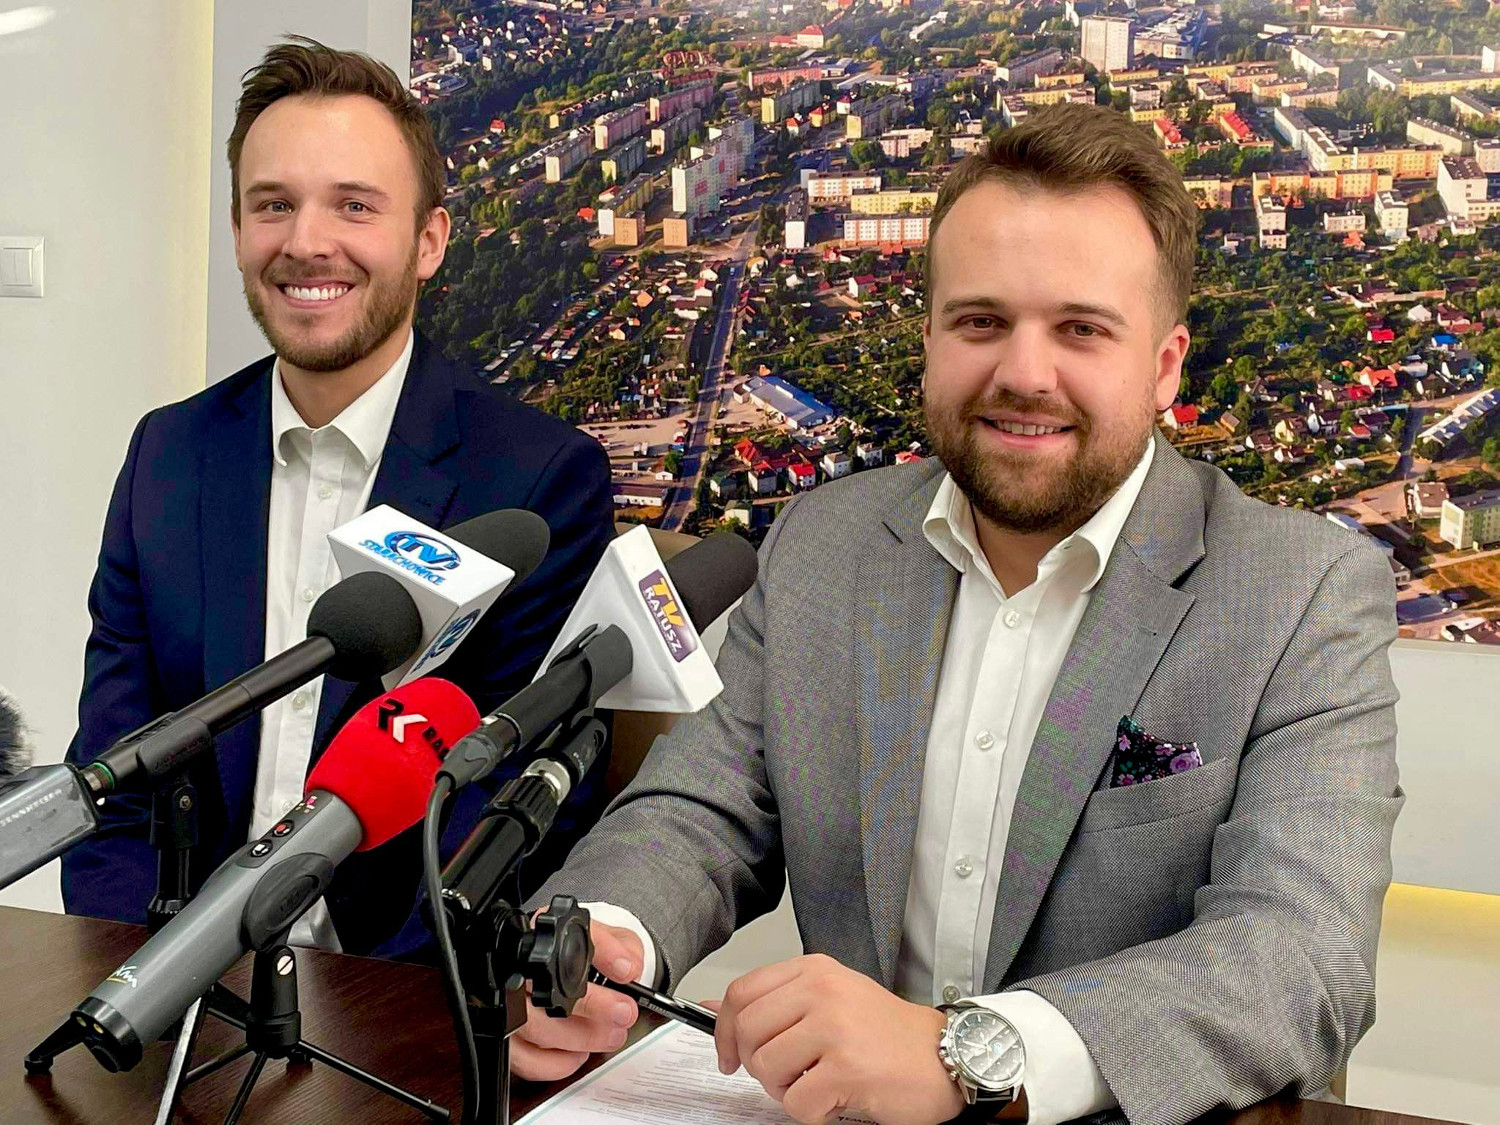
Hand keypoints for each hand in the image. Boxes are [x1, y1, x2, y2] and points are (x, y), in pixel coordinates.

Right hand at [509, 919, 643, 1081]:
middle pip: (542, 989)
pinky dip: (560, 1062)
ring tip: (611, 1034)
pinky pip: (529, 1061)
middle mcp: (517, 967)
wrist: (564, 972)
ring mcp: (508, 1006)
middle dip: (592, 1007)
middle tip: (624, 1013)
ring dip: (581, 1039)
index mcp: (541, 931)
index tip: (626, 970)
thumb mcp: (608, 940)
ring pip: (534, 1028)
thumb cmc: (582, 956)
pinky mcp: (508, 1041)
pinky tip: (581, 1052)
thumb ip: (624, 946)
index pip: (565, 938)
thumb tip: (628, 966)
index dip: (602, 954)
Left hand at [714, 954, 964, 1124]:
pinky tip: (836, 1101)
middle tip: (787, 1076)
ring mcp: (834, 1028)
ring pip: (767, 1068)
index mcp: (814, 971)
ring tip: (817, 1086)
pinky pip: (797, 1102)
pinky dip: (811, 1113)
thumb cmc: (888, 1034)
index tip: (731, 1055)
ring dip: (785, 1091)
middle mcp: (822, 992)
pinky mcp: (847, 1069)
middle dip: (758, 1066)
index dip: (726, 1031)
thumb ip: (777, 1004)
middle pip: (749, 1032)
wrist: (946, 1056)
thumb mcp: (831, 1000)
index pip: (742, 993)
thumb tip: (713, 1013)